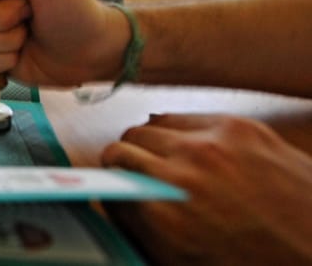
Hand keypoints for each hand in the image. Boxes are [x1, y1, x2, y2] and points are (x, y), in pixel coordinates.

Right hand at [101, 113, 311, 263]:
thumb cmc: (261, 260)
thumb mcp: (186, 260)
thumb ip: (142, 227)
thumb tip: (114, 201)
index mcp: (164, 216)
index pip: (106, 185)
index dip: (109, 188)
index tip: (115, 189)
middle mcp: (180, 174)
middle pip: (120, 149)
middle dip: (126, 164)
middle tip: (139, 176)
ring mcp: (210, 144)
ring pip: (147, 126)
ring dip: (150, 144)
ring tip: (167, 162)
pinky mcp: (237, 125)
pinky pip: (182, 116)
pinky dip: (181, 131)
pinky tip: (195, 150)